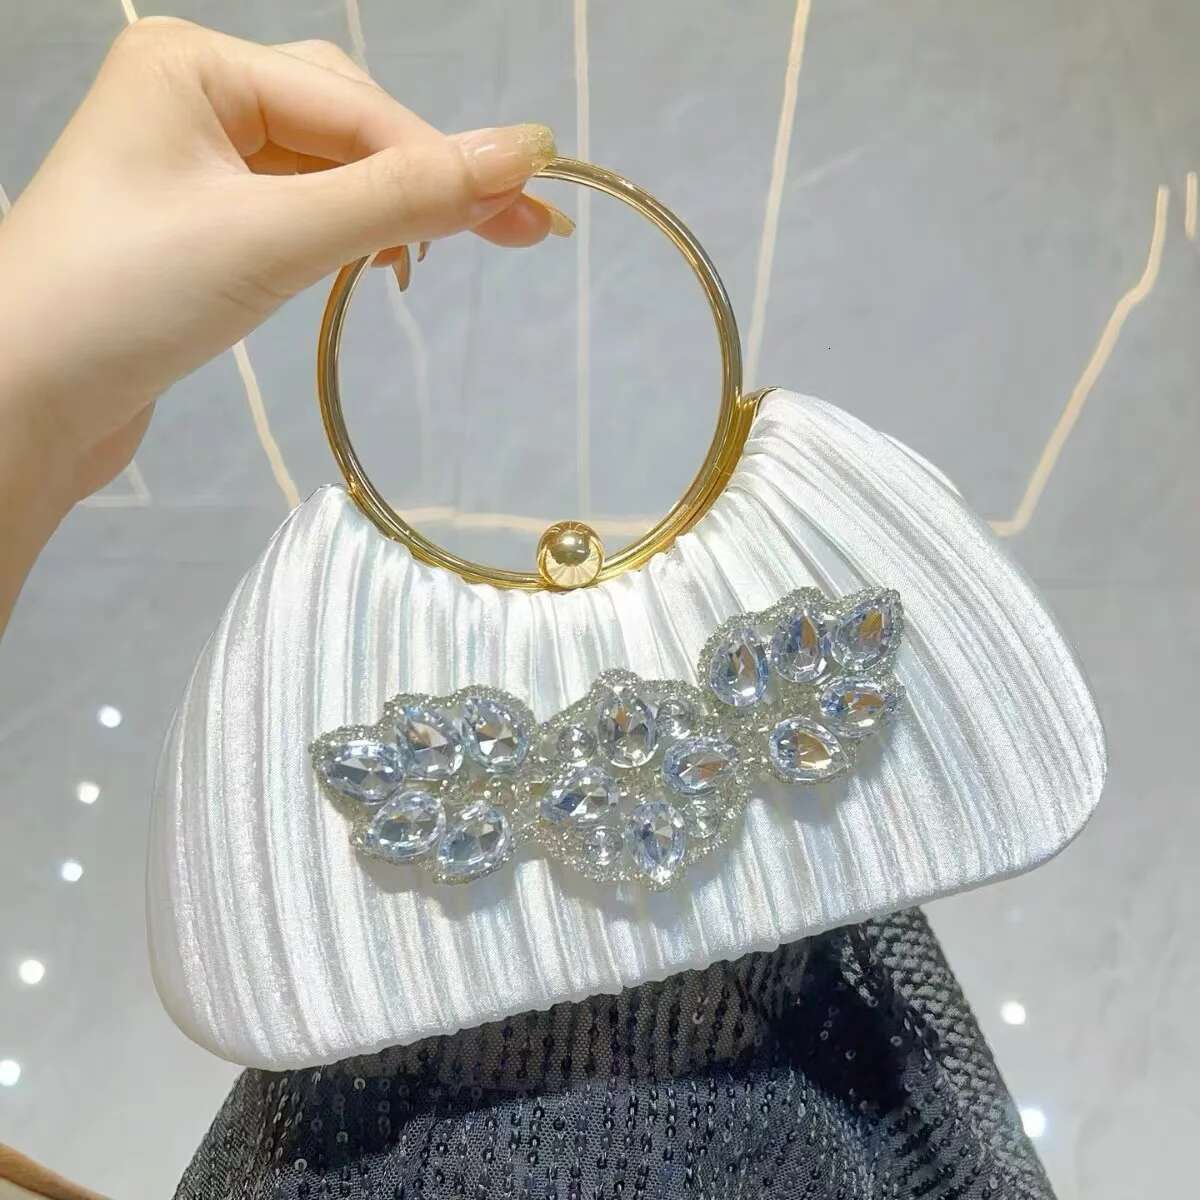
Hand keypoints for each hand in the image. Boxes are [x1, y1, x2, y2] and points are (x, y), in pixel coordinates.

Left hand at [0, 17, 566, 631]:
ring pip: (328, 171)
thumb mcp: (277, 237)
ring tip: (436, 262)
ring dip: (389, 211)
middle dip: (424, 181)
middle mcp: (193, 97)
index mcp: (195, 64)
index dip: (447, 160)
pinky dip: (346, 237)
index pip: (356, 105)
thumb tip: (527, 151)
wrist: (22, 403)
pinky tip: (375, 265)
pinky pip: (297, 211)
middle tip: (518, 235)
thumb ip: (403, 194)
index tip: (535, 211)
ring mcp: (193, 164)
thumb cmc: (127, 300)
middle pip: (348, 124)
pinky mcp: (198, 226)